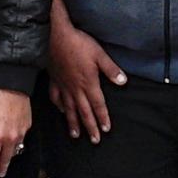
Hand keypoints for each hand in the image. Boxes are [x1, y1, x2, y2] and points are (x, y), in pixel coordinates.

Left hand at [0, 89, 32, 176]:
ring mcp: (20, 133)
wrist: (11, 86)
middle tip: (0, 174)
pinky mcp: (27, 127)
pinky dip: (17, 143)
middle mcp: (8, 138)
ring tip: (7, 161)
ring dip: (10, 157)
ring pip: (15, 150)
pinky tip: (13, 143)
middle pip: (6, 158)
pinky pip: (22, 139)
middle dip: (2, 167)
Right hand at [46, 0, 124, 142]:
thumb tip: (123, 82)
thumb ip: (111, 69)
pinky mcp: (54, 80)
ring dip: (73, 122)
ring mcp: (63, 85)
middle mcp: (75, 88)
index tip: (106, 129)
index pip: (98, 104)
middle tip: (94, 140)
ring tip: (76, 135)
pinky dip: (59, 106)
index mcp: (88, 83)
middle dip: (90, 126)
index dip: (102, 117)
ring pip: (69, 108)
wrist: (55, 36)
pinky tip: (61, 111)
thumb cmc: (78, 43)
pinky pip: (56, 97)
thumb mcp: (99, 54)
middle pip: (84, 111)